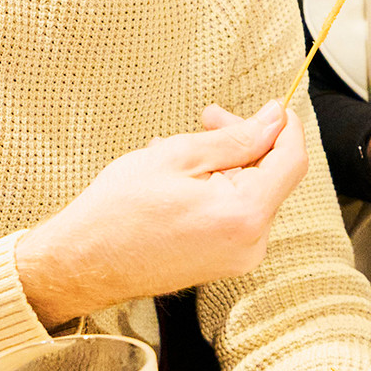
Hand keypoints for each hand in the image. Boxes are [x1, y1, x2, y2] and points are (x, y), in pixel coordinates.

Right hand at [15, 100, 309, 326]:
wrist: (79, 264)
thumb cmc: (117, 212)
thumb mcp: (179, 156)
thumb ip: (237, 137)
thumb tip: (275, 119)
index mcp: (244, 216)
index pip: (291, 161)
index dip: (285, 127)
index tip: (270, 106)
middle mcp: (250, 244)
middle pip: (272, 176)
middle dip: (246, 141)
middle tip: (209, 116)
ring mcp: (238, 258)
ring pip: (252, 193)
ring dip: (225, 163)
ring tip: (179, 148)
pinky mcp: (223, 263)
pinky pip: (235, 213)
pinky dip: (217, 188)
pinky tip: (182, 176)